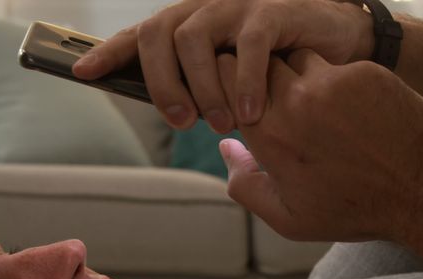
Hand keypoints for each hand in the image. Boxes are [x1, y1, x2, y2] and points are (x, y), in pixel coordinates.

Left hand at [71, 0, 373, 131]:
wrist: (339, 41)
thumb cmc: (282, 66)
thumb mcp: (233, 79)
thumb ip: (204, 88)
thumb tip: (173, 111)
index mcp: (193, 23)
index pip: (142, 34)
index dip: (110, 52)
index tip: (83, 73)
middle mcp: (208, 7)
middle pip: (159, 32)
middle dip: (159, 81)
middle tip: (179, 122)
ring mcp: (239, 5)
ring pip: (195, 37)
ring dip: (201, 88)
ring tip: (221, 123)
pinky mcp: (274, 11)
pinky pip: (247, 44)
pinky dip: (243, 81)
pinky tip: (251, 112)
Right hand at [216, 49, 422, 243]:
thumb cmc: (357, 212)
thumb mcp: (288, 218)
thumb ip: (245, 185)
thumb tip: (226, 147)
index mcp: (269, 135)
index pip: (224, 81)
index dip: (228, 85)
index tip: (241, 102)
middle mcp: (295, 101)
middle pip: (259, 63)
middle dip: (261, 79)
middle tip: (280, 104)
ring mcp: (332, 82)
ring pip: (297, 58)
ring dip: (299, 78)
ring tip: (319, 111)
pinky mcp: (367, 73)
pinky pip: (337, 66)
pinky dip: (339, 84)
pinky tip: (356, 113)